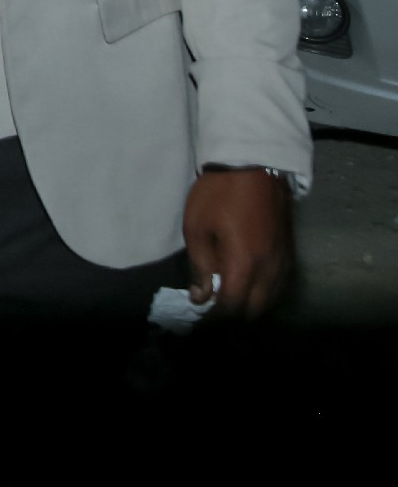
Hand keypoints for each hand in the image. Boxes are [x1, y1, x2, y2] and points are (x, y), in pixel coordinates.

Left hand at [183, 167, 292, 318]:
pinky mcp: (290, 252)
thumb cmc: (217, 194)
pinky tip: (247, 288)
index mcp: (245, 264)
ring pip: (270, 300)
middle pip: (255, 310)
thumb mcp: (196, 228)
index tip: (200, 321)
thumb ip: (200, 266)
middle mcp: (270, 269)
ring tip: (227, 302)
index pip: (232, 307)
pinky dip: (263, 294)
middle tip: (212, 312)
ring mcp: (284, 261)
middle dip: (233, 317)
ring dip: (249, 307)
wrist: (254, 166)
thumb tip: (201, 297)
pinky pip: (279, 285)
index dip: (215, 319)